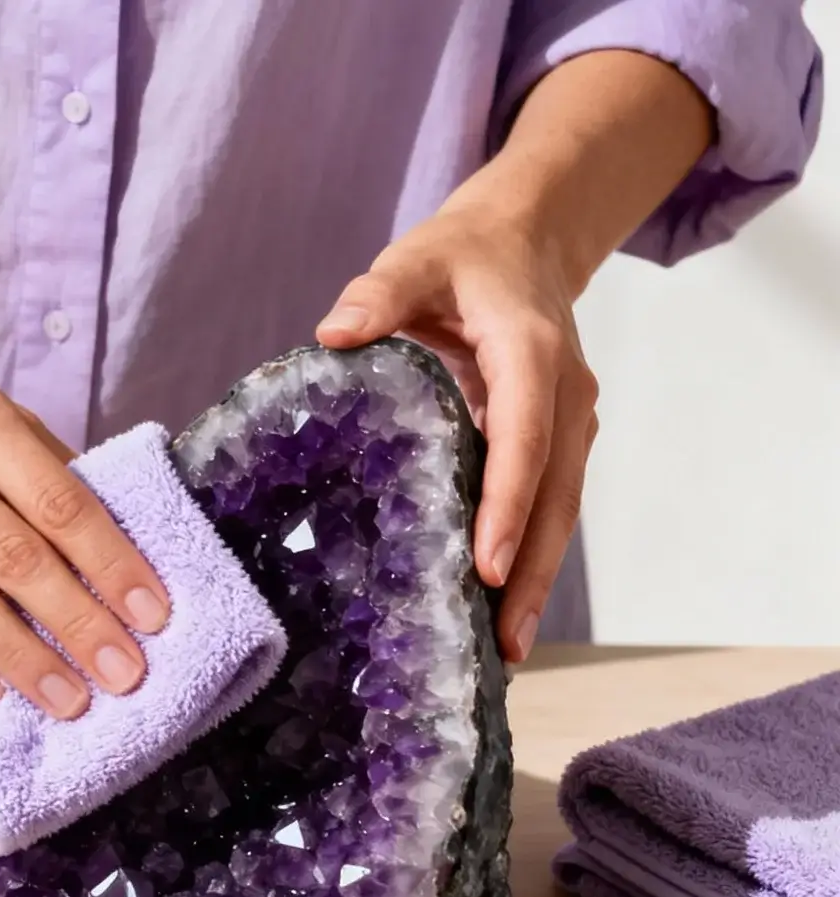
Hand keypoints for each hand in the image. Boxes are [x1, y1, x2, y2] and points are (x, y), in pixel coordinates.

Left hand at [316, 200, 598, 662]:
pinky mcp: (558, 439)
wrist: (526, 239)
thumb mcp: (413, 259)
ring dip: (540, 580)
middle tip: (506, 643)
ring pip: (562, 510)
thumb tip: (336, 334)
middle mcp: (564, 395)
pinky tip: (505, 608)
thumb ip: (376, 295)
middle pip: (557, 496)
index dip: (509, 505)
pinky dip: (533, 555)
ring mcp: (568, 421)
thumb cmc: (462, 256)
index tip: (490, 566)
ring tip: (509, 649)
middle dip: (534, 572)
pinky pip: (550, 503)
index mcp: (529, 355)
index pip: (524, 440)